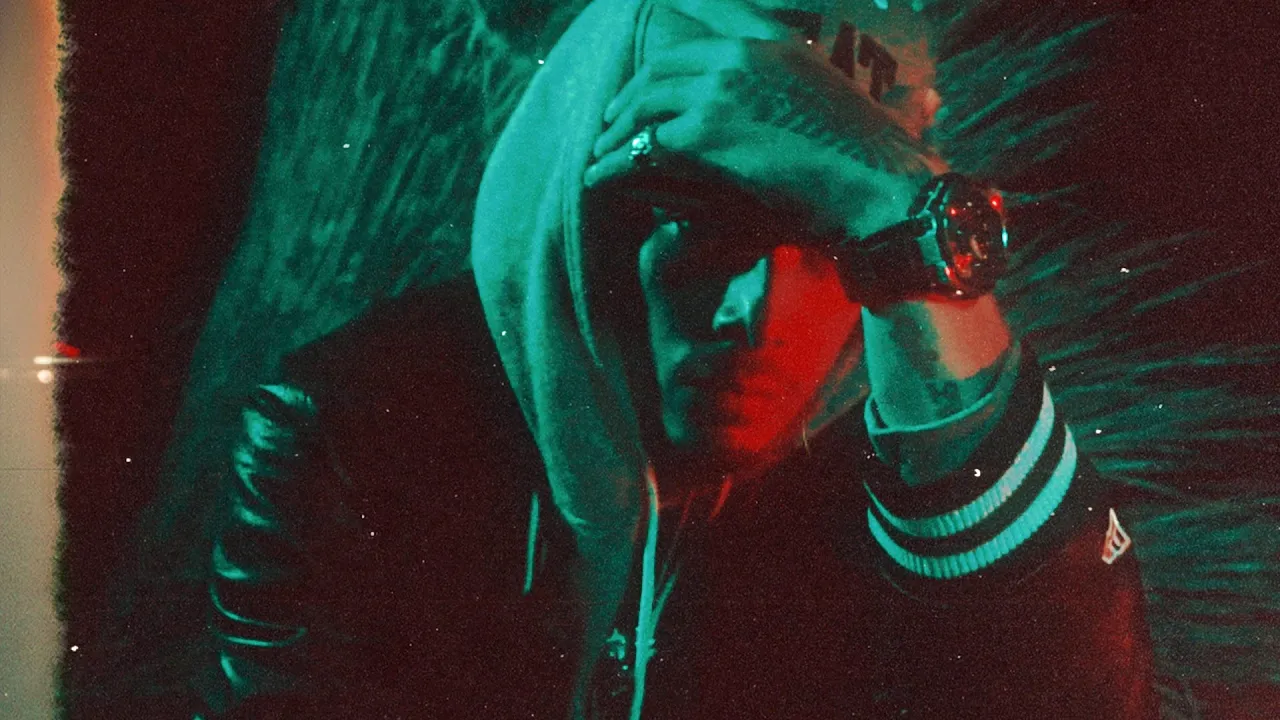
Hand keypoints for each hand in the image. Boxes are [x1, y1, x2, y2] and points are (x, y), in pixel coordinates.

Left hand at [584, 0, 944, 238]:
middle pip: (664, 65)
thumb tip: (916, 99)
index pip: (712, 15)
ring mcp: (719, 89)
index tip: (651, 47)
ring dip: (618, 128)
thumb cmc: (880, 165)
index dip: (673, 26)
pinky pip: (642, 146)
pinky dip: (617, 164)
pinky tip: (602, 178)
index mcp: (779, 43)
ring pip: (645, 102)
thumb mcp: (858, 109)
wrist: (883, 190)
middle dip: (634, 94)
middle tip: (616, 120)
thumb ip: (835, 96)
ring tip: (603, 150)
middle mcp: (743, 55)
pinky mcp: (704, 134)